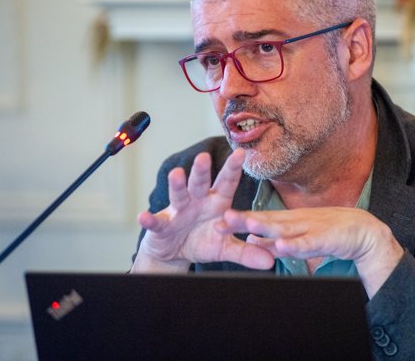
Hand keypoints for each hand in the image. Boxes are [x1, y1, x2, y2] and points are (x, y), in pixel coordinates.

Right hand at [131, 149, 274, 272]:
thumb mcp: (226, 247)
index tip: (241, 153)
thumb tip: (270, 262)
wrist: (176, 253)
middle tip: (205, 157)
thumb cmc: (203, 241)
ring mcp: (178, 212)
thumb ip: (246, 252)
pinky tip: (143, 217)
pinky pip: (156, 222)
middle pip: (200, 183)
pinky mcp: (161, 226)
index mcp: (216, 203)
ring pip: (178, 195)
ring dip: (177, 185)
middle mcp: (197, 201)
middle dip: (202, 171)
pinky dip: (150, 220)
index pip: (226, 183)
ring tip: (176, 174)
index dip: (233, 169)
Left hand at [217, 207, 403, 296]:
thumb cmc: (326, 233)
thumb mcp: (296, 238)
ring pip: (285, 228)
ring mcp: (309, 228)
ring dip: (266, 227)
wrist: (361, 231)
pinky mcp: (324, 238)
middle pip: (266, 220)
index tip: (217, 224)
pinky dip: (296, 244)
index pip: (258, 220)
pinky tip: (284, 246)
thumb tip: (252, 242)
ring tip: (248, 225)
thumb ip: (275, 241)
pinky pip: (308, 242)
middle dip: (244, 220)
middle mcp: (294, 221)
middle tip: (222, 219)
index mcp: (287, 221)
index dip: (238, 222)